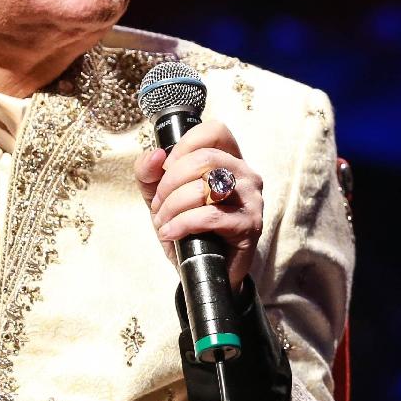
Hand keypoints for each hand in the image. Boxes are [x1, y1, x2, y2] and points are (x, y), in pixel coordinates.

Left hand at [132, 119, 264, 287]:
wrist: (205, 269)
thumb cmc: (188, 227)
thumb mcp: (161, 197)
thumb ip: (149, 173)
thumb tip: (153, 155)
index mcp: (229, 160)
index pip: (215, 131)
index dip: (185, 145)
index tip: (165, 168)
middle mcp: (245, 174)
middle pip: (204, 158)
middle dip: (169, 182)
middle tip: (158, 205)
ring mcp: (250, 199)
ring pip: (205, 187)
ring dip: (172, 205)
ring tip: (163, 221)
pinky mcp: (249, 225)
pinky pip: (209, 216)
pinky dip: (181, 224)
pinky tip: (170, 233)